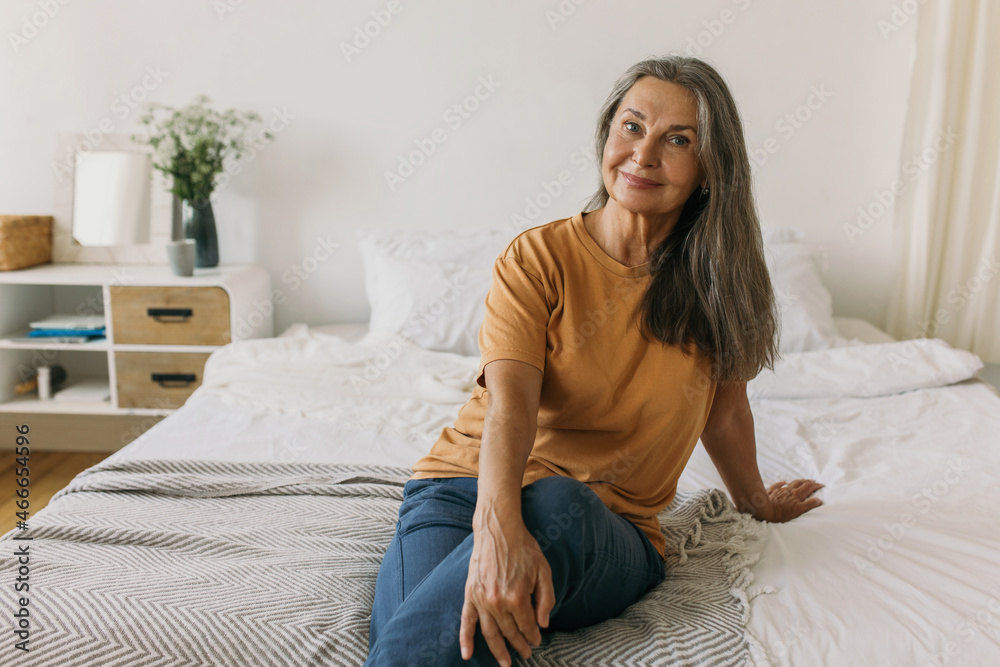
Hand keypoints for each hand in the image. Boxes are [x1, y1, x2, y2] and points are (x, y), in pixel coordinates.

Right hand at [460, 510, 554, 665]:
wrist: (499, 530)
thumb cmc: (524, 549)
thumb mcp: (544, 571)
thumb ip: (546, 599)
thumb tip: (543, 624)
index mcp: (518, 597)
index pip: (527, 626)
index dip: (533, 636)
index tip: (537, 641)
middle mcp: (498, 602)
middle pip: (510, 632)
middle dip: (520, 645)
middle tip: (526, 653)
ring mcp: (482, 600)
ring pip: (490, 633)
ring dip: (498, 650)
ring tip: (506, 662)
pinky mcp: (470, 595)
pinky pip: (466, 621)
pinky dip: (465, 639)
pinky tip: (466, 654)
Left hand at [757, 479, 823, 522]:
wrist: (765, 510)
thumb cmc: (782, 512)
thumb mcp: (799, 510)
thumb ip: (809, 504)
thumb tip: (819, 500)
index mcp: (797, 494)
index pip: (809, 487)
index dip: (816, 485)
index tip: (821, 485)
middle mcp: (789, 490)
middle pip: (800, 483)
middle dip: (808, 482)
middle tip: (813, 481)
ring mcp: (780, 490)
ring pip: (791, 483)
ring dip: (798, 481)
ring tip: (802, 480)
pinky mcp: (772, 491)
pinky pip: (777, 485)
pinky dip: (782, 483)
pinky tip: (783, 481)